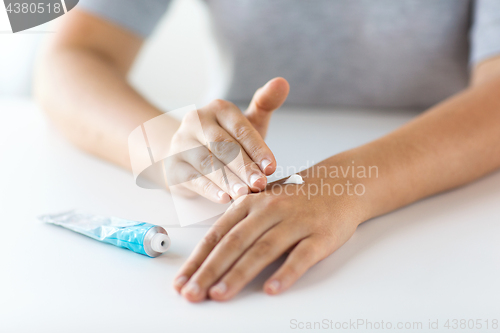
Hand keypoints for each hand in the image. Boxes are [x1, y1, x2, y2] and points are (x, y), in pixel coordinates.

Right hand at [165, 78, 288, 202]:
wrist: (189, 155)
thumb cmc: (226, 140)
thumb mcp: (247, 123)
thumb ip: (265, 104)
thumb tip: (282, 82)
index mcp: (218, 108)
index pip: (240, 129)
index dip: (257, 149)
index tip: (272, 167)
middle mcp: (196, 121)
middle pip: (223, 145)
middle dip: (243, 166)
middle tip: (260, 184)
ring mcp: (181, 143)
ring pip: (207, 162)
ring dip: (228, 180)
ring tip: (244, 194)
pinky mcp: (173, 165)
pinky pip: (192, 178)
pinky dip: (209, 189)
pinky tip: (224, 198)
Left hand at [172, 166, 365, 301]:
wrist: (339, 184)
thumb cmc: (295, 198)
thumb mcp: (262, 202)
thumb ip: (238, 224)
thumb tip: (207, 257)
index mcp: (250, 203)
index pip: (217, 234)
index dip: (197, 259)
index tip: (181, 282)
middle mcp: (269, 210)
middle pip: (234, 243)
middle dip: (210, 270)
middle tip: (192, 294)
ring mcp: (295, 222)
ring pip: (263, 249)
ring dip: (239, 274)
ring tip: (220, 295)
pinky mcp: (320, 235)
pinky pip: (302, 256)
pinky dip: (286, 273)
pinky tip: (272, 289)